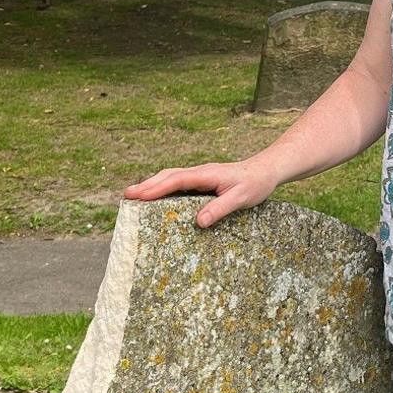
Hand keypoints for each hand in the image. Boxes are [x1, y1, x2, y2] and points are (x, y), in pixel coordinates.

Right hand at [123, 159, 279, 228]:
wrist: (266, 171)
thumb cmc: (255, 184)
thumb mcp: (241, 198)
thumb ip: (220, 208)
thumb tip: (199, 222)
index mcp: (206, 174)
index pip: (176, 180)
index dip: (157, 187)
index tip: (139, 195)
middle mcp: (200, 172)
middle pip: (168, 176)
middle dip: (147, 185)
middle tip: (127, 196)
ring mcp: (200, 175)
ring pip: (171, 177)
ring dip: (152, 185)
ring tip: (134, 196)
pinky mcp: (202, 180)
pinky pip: (178, 182)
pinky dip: (163, 187)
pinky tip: (157, 197)